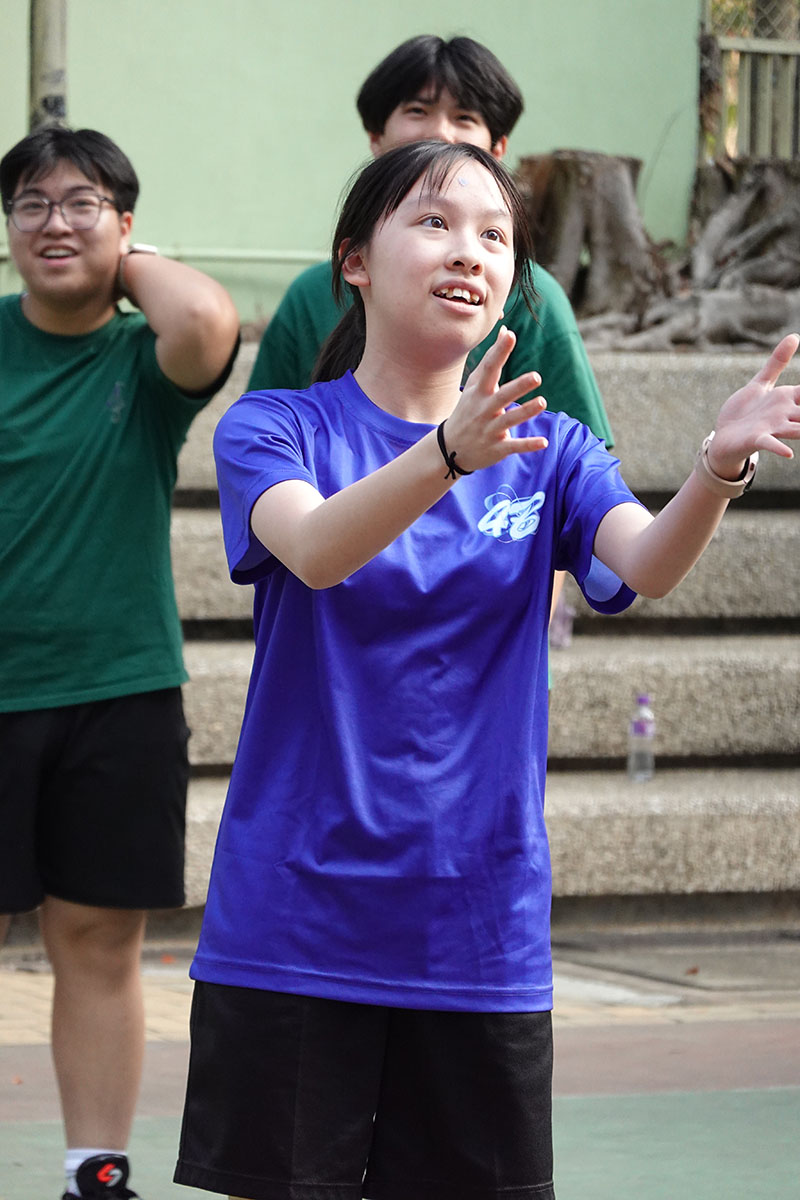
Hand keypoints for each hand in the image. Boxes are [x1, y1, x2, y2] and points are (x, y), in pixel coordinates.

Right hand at [442, 326, 547, 471]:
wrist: (449, 448)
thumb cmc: (468, 409)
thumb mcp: (475, 385)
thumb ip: (492, 359)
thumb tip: (506, 330)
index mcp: (479, 392)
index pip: (489, 369)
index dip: (499, 352)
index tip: (510, 335)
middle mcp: (484, 409)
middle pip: (502, 396)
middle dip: (518, 386)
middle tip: (537, 376)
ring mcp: (490, 430)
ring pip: (509, 420)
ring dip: (526, 412)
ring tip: (543, 402)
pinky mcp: (496, 448)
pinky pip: (514, 446)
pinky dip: (528, 445)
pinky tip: (544, 442)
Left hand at [709, 333, 799, 477]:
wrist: (723, 438)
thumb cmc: (744, 412)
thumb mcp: (760, 384)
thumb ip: (777, 362)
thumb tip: (795, 336)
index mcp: (788, 399)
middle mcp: (785, 415)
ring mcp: (772, 428)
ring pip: (797, 429)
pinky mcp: (757, 439)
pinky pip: (770, 444)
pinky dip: (779, 448)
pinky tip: (789, 454)